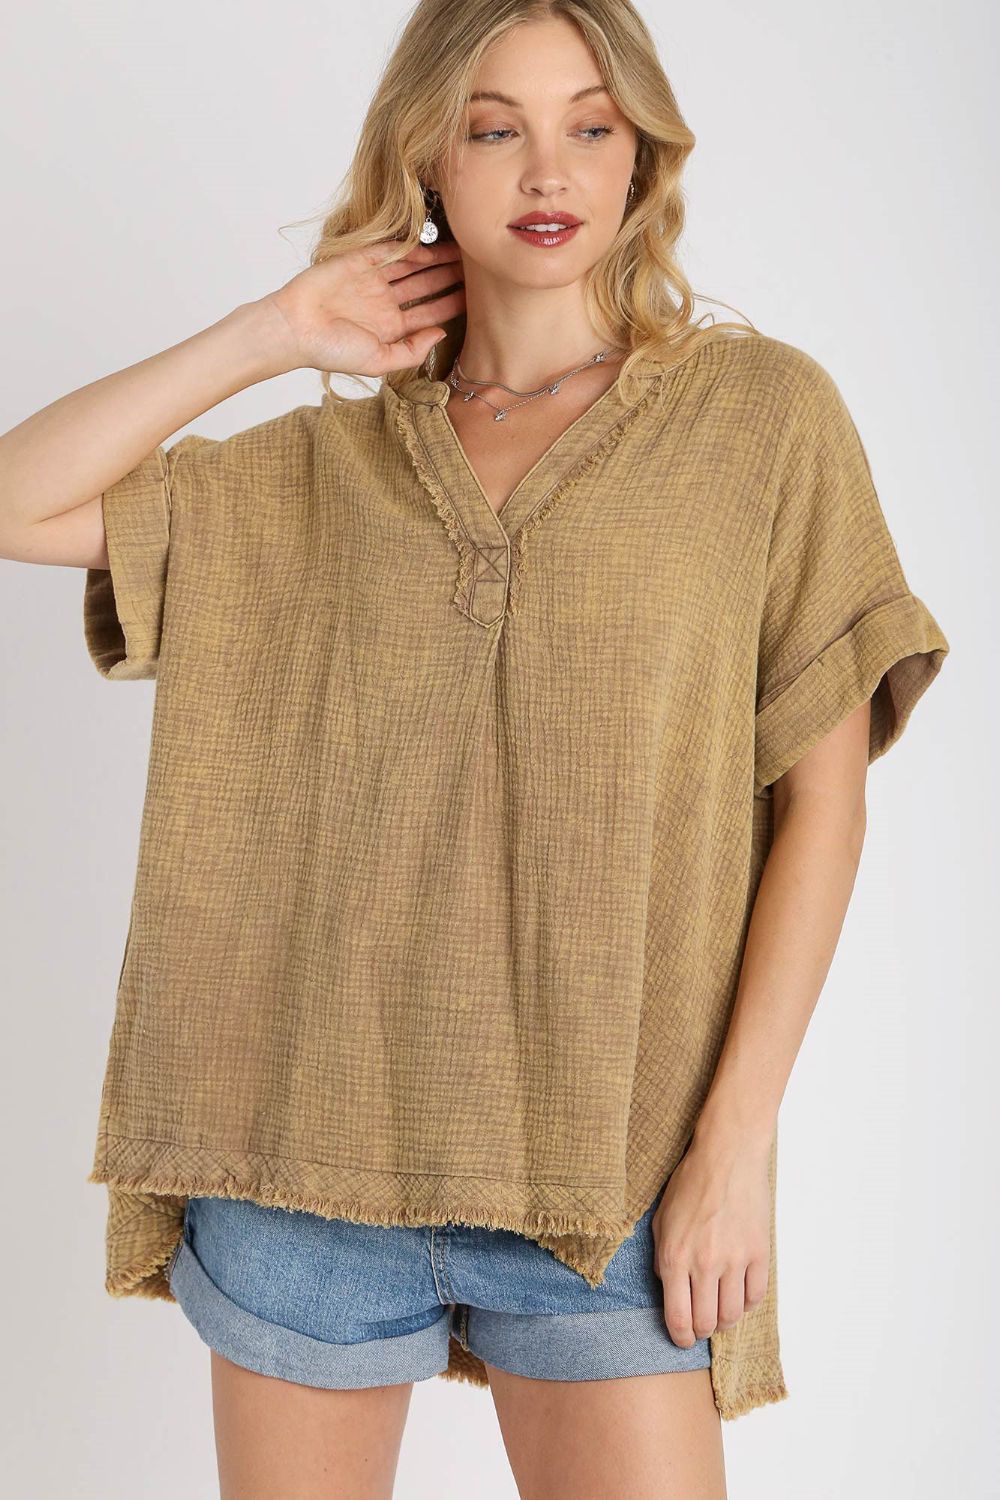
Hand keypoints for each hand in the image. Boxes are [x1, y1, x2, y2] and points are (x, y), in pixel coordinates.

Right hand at [253, 239, 465, 378]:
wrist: (294, 328)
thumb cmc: (331, 351)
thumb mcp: (379, 361)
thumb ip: (412, 351)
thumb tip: (441, 334)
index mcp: (390, 327)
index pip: (429, 313)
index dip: (452, 305)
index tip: (478, 299)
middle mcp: (384, 302)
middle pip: (426, 286)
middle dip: (450, 278)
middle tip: (477, 269)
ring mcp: (372, 280)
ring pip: (413, 266)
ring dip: (437, 260)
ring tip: (462, 253)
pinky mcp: (359, 260)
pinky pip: (389, 251)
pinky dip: (410, 248)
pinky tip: (432, 248)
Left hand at [651, 1134, 771, 1347]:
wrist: (727, 1156)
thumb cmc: (690, 1184)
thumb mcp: (660, 1220)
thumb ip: (661, 1258)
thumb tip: (668, 1288)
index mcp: (673, 1258)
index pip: (678, 1319)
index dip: (679, 1338)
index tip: (681, 1340)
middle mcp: (703, 1265)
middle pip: (705, 1323)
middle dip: (700, 1331)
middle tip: (700, 1325)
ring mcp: (734, 1261)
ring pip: (732, 1315)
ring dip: (723, 1321)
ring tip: (718, 1311)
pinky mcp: (759, 1254)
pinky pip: (755, 1296)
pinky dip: (746, 1303)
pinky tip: (739, 1294)